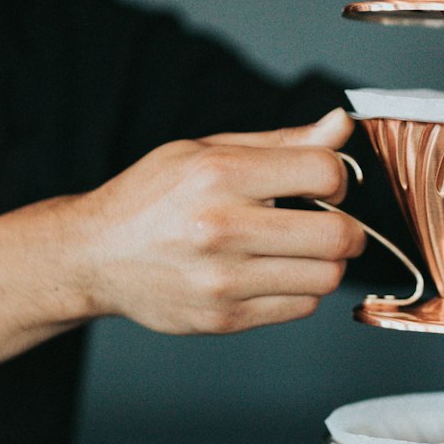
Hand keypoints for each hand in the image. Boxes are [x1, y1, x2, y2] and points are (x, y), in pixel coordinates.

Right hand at [72, 107, 366, 333]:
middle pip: (337, 235)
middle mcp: (221, 227)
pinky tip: (274, 273)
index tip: (325, 184)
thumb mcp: (208, 151)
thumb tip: (341, 126)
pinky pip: (301, 307)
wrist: (94, 255)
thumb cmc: (153, 197)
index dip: (338, 178)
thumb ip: (281, 142)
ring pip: (326, 277)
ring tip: (298, 249)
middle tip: (332, 224)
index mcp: (218, 173)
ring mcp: (222, 279)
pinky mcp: (224, 317)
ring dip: (325, 263)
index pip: (324, 172)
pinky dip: (301, 290)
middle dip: (349, 228)